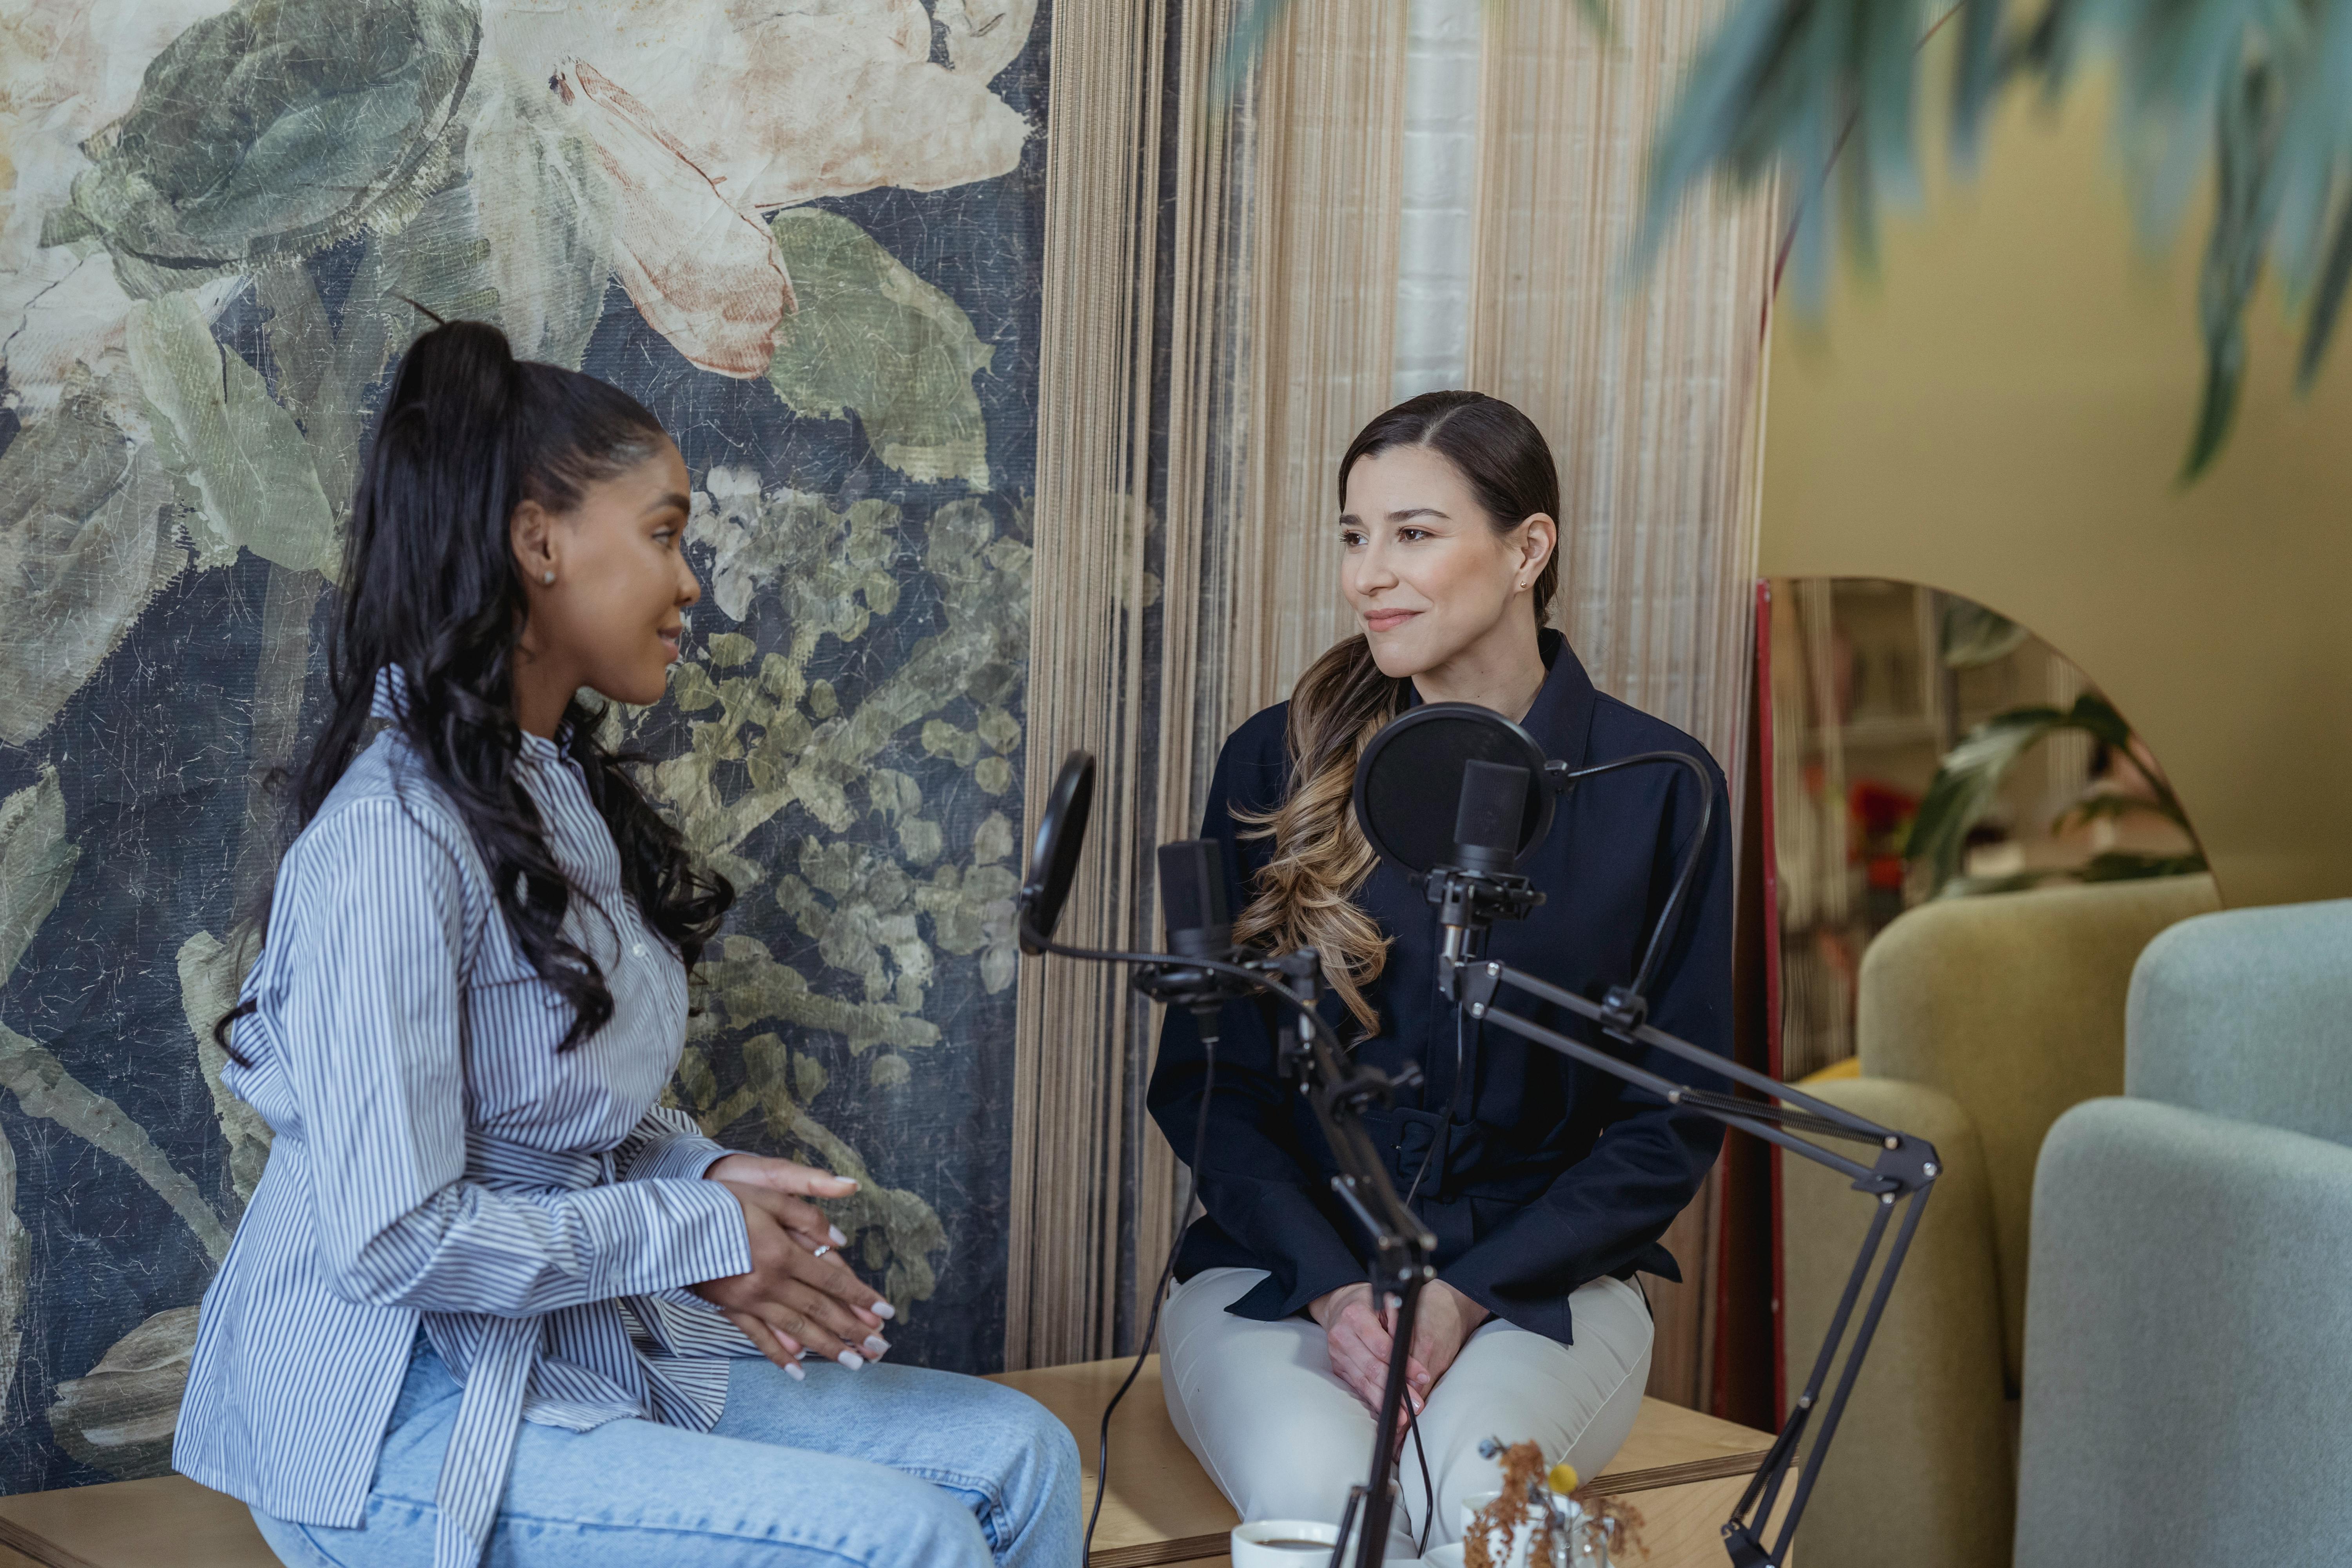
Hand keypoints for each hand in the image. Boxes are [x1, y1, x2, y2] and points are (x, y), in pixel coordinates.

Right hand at [692, 1156, 895, 1374]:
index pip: (833, 1280)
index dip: (861, 1297)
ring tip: (855, 1364)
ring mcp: (750, 1300)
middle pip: (821, 1310)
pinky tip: (799, 1371)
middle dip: (854, 1331)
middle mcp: (771, 1283)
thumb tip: (839, 1242)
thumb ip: (808, 1218)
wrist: (671, 1224)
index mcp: (785, 1253)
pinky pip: (759, 1338)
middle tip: (880, 1350)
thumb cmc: (722, 1203)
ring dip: (828, 1348)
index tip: (886, 1313)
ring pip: (797, 1329)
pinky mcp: (731, 1309)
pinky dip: (780, 1355)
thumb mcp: (770, 1196)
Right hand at [1310, 1280, 1489, 1427]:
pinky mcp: (1337, 1368)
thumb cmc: (1370, 1302)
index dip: (1403, 1363)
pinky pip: (1356, 1387)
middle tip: (1416, 1405)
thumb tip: (1412, 1347)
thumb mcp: (1386, 1300)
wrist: (1339, 1305)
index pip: (1382, 1346)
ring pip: (1363, 1382)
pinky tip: (1385, 1411)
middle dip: (1396, 1389)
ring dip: (1384, 1401)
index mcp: (1355, 1315)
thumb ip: (1399, 1321)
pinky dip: (1372, 1400)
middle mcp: (1342, 1336)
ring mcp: (1337, 1354)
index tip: (1422, 1377)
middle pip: (1372, 1368)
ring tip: (1403, 1417)